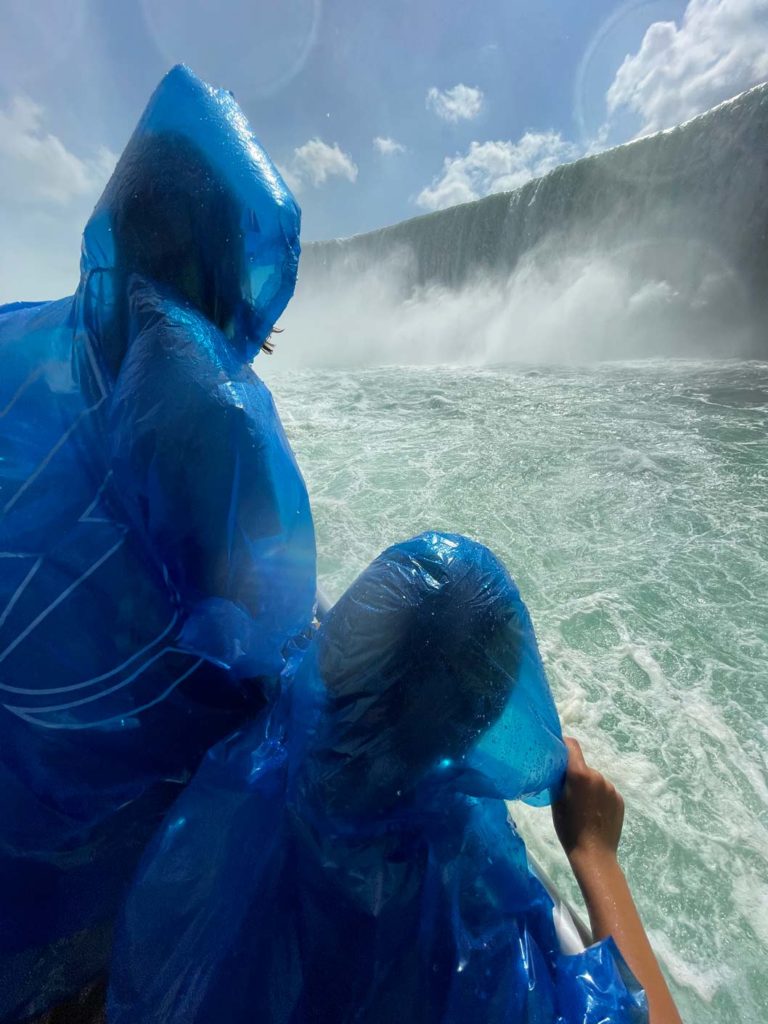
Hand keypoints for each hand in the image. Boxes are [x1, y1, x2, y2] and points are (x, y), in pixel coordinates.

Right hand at [551, 736, 623, 865]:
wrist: (594, 853)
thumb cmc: (568, 828)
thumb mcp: (555, 801)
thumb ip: (559, 779)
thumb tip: (559, 768)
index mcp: (579, 774)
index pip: (572, 745)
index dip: (563, 745)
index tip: (557, 752)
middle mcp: (597, 776)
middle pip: (583, 767)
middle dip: (576, 774)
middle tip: (569, 793)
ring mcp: (611, 788)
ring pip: (595, 780)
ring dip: (589, 787)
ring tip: (584, 808)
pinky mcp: (620, 799)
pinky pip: (606, 792)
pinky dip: (600, 798)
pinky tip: (595, 814)